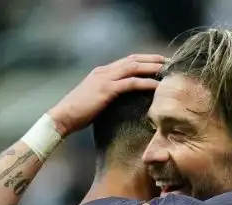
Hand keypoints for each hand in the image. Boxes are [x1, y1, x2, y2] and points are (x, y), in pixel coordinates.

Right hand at [47, 55, 164, 136]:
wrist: (62, 117)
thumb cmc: (77, 114)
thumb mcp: (95, 100)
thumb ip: (107, 95)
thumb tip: (121, 102)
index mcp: (101, 72)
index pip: (127, 61)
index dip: (144, 60)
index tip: (159, 63)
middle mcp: (104, 71)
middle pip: (133, 59)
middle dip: (152, 59)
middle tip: (170, 62)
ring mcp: (105, 78)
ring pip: (134, 67)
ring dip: (153, 67)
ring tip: (168, 70)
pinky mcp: (106, 89)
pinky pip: (131, 83)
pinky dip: (146, 82)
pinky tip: (158, 86)